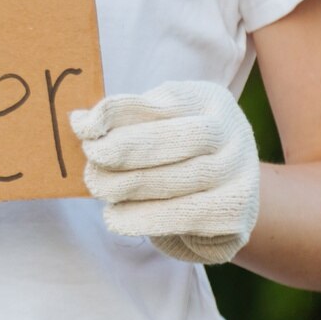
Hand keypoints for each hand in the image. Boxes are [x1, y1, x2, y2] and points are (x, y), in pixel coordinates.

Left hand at [69, 80, 261, 264]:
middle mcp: (231, 134)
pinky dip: (147, 218)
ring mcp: (239, 174)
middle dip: (122, 152)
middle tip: (90, 165)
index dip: (117, 113)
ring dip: (130, 188)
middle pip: (174, 139)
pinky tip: (118, 219)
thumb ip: (127, 123)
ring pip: (179, 181)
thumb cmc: (179, 152)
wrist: (225, 195)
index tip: (82, 126)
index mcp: (207, 100)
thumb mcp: (159, 126)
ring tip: (99, 191)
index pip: (159, 102)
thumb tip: (81, 122)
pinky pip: (187, 217)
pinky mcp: (235, 215)